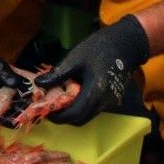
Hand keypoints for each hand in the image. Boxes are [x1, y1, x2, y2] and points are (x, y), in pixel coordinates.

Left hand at [33, 14, 149, 125]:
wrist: (124, 44)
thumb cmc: (98, 49)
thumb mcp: (75, 59)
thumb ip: (58, 75)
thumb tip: (39, 84)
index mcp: (95, 92)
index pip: (75, 115)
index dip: (58, 116)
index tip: (45, 110)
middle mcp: (104, 102)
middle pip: (80, 119)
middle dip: (63, 116)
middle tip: (49, 105)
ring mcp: (110, 102)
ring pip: (87, 114)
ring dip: (72, 110)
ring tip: (58, 97)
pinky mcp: (111, 98)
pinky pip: (93, 107)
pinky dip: (80, 105)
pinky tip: (72, 92)